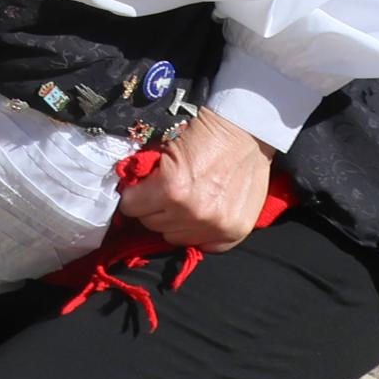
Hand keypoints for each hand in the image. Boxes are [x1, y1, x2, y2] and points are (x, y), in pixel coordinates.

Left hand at [117, 109, 276, 250]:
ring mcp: (216, 225)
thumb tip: (131, 192)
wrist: (247, 133)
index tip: (139, 190)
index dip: (134, 195)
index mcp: (172, 190)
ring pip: (174, 237)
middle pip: (151, 224)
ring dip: (175, 222)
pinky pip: (204, 245)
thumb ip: (148, 176)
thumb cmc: (207, 136)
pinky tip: (201, 215)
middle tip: (163, 193)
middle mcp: (194, 213)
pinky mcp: (236, 231)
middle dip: (153, 208)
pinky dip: (199, 233)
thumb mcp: (166, 149)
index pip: (130, 207)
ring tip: (184, 203)